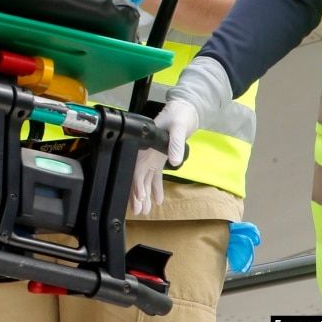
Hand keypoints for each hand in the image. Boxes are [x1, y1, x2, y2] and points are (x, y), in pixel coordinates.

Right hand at [129, 99, 197, 215]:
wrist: (185, 110)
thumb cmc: (178, 115)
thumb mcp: (178, 127)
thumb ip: (174, 144)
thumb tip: (173, 161)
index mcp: (144, 144)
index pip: (136, 167)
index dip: (135, 183)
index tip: (138, 198)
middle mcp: (144, 152)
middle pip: (138, 177)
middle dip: (137, 195)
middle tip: (138, 211)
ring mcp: (151, 157)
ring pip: (144, 179)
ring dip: (144, 194)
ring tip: (144, 210)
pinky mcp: (159, 159)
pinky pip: (154, 176)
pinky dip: (154, 188)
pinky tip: (157, 200)